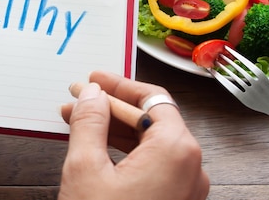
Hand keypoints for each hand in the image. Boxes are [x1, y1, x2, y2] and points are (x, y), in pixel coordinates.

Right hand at [59, 71, 208, 199]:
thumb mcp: (86, 168)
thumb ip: (90, 122)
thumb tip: (91, 94)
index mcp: (176, 150)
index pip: (151, 98)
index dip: (118, 85)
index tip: (93, 79)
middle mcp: (190, 168)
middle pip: (151, 119)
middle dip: (110, 106)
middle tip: (79, 97)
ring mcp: (185, 189)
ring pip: (150, 143)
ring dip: (113, 128)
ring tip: (78, 120)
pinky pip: (152, 165)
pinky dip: (124, 152)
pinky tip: (96, 146)